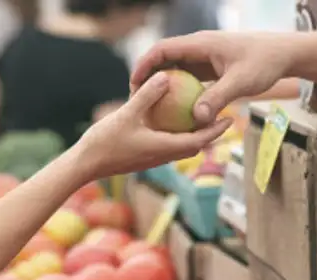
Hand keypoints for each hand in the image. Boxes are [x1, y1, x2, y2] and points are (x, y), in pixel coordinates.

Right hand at [77, 72, 232, 178]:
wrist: (85, 165)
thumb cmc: (104, 142)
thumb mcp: (126, 114)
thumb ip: (147, 96)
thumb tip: (166, 76)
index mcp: (164, 148)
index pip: (199, 140)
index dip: (216, 130)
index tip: (230, 118)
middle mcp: (163, 156)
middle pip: (195, 145)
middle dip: (211, 132)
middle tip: (224, 115)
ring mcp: (154, 158)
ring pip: (182, 146)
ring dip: (196, 134)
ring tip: (204, 117)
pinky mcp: (145, 157)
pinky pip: (169, 145)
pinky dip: (178, 134)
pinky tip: (173, 120)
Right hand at [131, 31, 293, 125]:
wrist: (285, 54)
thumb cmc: (265, 63)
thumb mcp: (241, 82)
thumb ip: (217, 98)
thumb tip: (197, 119)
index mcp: (201, 44)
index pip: (162, 49)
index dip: (144, 65)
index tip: (133, 84)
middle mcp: (200, 48)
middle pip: (165, 60)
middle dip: (149, 78)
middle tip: (137, 100)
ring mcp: (206, 58)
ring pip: (177, 70)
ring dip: (164, 87)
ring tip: (152, 108)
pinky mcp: (213, 68)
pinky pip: (190, 79)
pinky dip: (181, 92)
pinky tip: (178, 113)